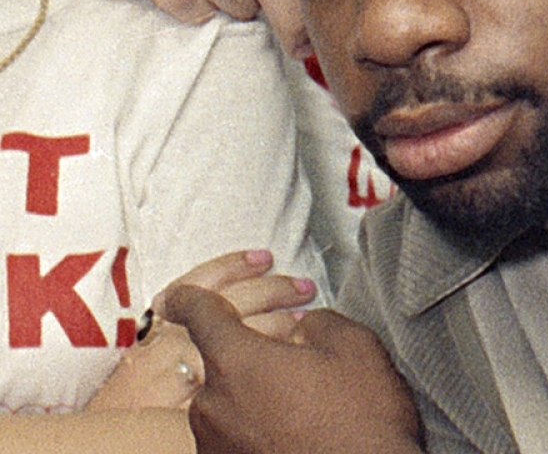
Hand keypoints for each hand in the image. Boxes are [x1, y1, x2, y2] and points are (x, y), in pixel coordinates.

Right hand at [85, 251, 317, 411]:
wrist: (97, 439)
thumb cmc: (121, 392)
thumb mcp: (143, 347)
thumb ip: (175, 324)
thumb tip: (221, 303)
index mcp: (157, 324)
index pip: (199, 282)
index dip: (234, 265)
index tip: (264, 257)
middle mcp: (172, 341)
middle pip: (232, 302)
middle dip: (273, 290)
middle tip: (304, 286)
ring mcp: (184, 373)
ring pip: (244, 337)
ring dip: (281, 323)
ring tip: (306, 319)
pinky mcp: (195, 403)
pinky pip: (241, 378)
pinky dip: (270, 364)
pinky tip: (291, 358)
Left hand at [163, 285, 420, 453]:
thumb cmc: (361, 422)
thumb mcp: (355, 348)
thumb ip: (319, 322)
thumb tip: (306, 326)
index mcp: (237, 361)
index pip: (198, 313)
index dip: (189, 299)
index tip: (179, 298)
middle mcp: (213, 404)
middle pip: (219, 364)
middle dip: (251, 359)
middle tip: (294, 366)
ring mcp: (215, 444)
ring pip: (227, 404)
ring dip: (254, 397)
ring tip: (303, 407)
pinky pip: (234, 436)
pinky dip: (256, 429)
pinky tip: (295, 432)